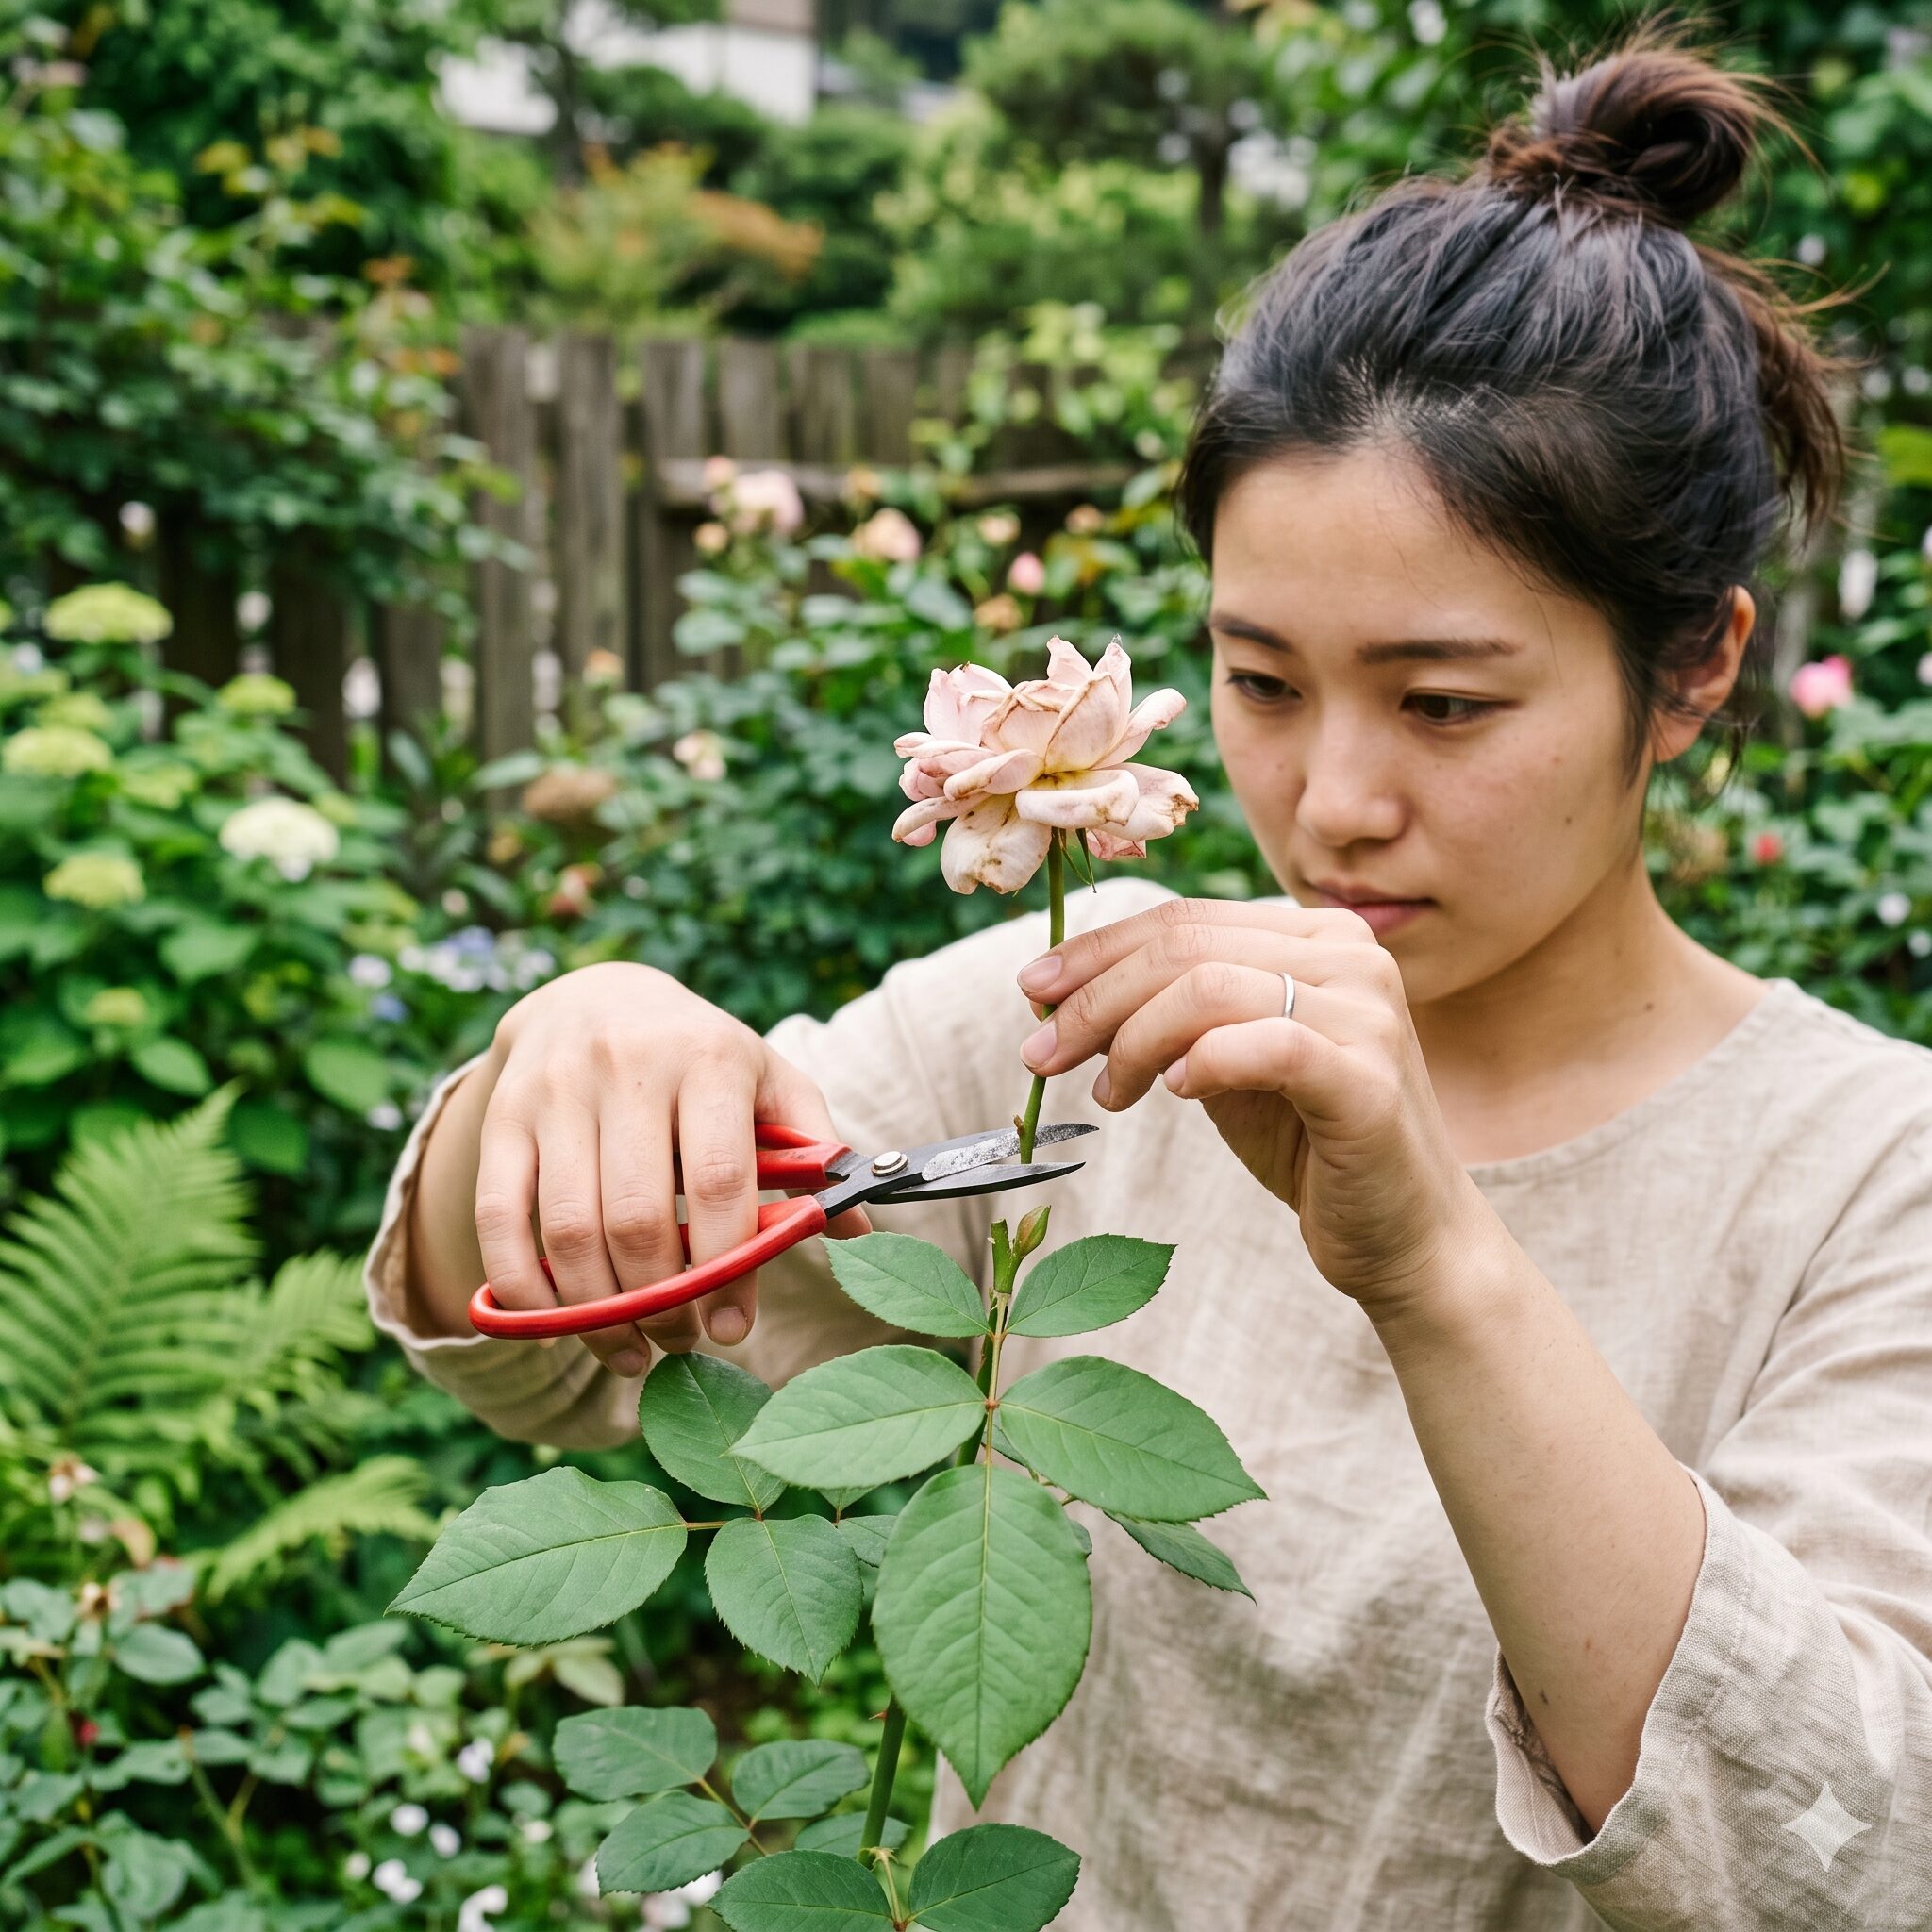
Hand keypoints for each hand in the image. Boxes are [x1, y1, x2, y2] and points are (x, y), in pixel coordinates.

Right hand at [471, 963, 871, 1374]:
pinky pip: (499, 1219)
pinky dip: (521, 1288)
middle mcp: (628, 1066)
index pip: (719, 1183)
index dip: (727, 1268)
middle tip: (680, 1341)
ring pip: (568, 1229)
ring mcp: (556, 1090)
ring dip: (597, 1312)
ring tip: (630, 1347)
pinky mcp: (501, 1116)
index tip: (733, 1327)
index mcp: (709, 1058)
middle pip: (637, 1217)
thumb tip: (859, 1229)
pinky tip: (554, 1325)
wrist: (594, 996)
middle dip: (660, 1302)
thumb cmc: (700, 1057)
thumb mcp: (768, 1082)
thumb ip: (814, 1151)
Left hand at [1013, 897, 1484, 1319]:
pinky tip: (1174, 1093)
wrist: (1405, 1238)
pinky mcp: (1369, 1079)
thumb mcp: (1224, 1064)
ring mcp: (1367, 1013)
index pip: (1184, 920)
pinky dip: (1201, 1063)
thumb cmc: (1310, 1146)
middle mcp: (1352, 955)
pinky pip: (1262, 1045)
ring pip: (1209, 987)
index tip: (1032, 991)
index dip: (1096, 952)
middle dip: (1094, 998)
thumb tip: (1059, 993)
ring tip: (1108, 1093)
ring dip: (1132, 1039)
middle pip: (1185, 947)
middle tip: (1041, 1052)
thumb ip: (1167, 1017)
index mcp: (1318, 936)